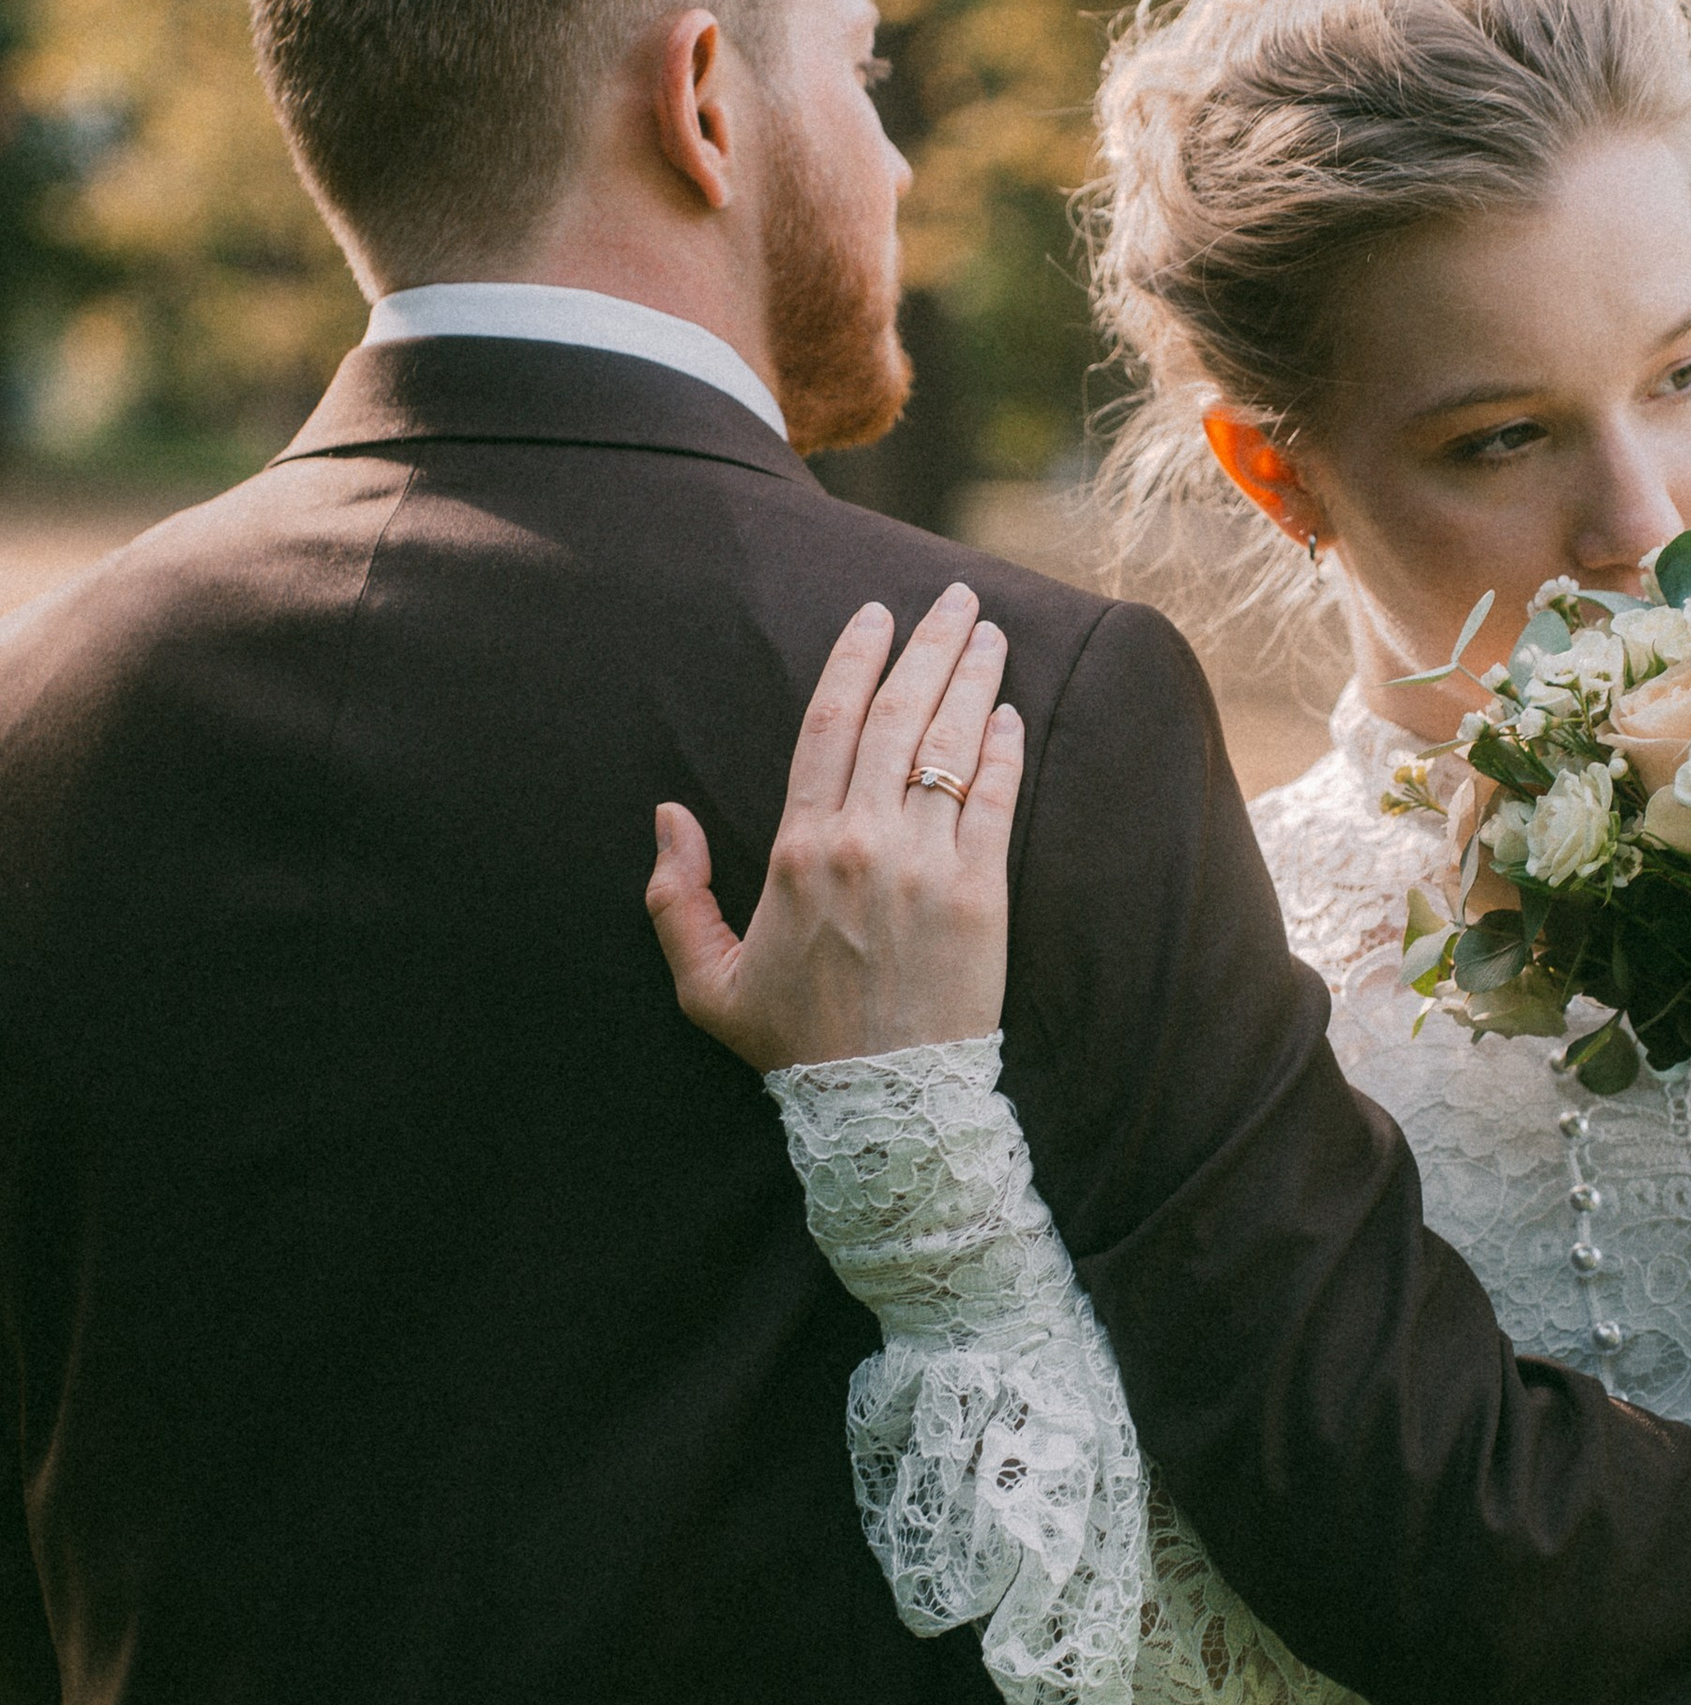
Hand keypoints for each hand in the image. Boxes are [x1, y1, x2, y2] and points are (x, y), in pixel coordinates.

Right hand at [646, 584, 1022, 1066]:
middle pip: (898, 716)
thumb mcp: (706, 982)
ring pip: (951, 745)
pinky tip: (1008, 713)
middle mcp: (863, 843)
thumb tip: (668, 816)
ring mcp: (926, 865)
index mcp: (797, 851)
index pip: (826, 726)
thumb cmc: (793, 1043)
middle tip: (955, 597)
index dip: (853, 660)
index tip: (875, 614)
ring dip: (974, 678)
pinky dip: (1004, 749)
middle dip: (930, 645)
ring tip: (991, 632)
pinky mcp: (981, 895)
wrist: (881, 1106)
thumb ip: (678, 897)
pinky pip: (996, 801)